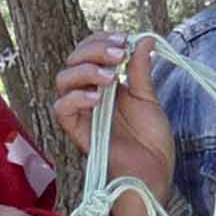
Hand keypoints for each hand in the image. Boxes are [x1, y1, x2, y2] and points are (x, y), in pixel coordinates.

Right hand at [54, 31, 175, 215]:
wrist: (154, 176)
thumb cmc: (151, 143)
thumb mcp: (149, 99)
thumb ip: (140, 70)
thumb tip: (143, 38)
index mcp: (105, 86)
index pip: (88, 52)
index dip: (100, 40)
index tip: (122, 40)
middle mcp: (89, 96)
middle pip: (73, 61)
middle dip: (93, 50)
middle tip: (118, 55)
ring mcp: (82, 114)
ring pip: (62, 81)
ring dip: (85, 71)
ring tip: (111, 76)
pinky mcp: (78, 132)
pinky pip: (62, 110)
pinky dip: (76, 97)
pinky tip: (98, 98)